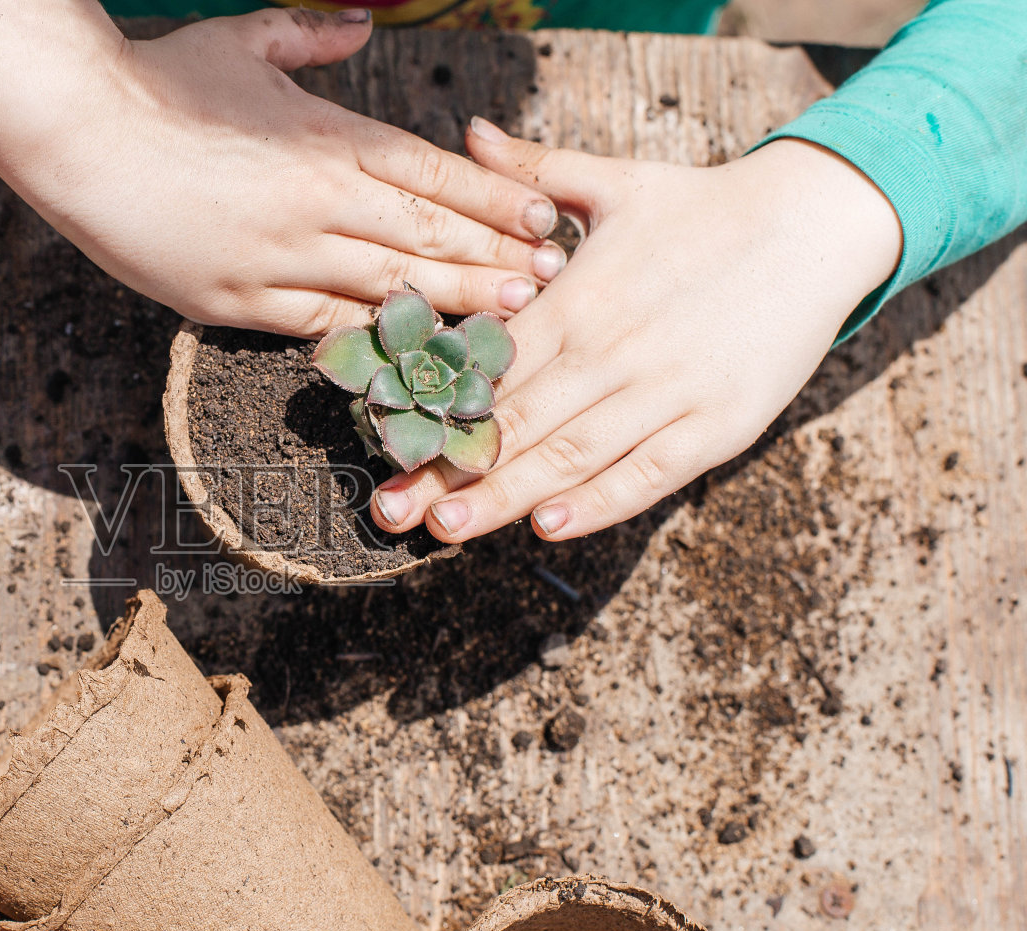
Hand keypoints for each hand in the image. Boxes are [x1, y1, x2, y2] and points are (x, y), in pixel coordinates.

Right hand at [0, 6, 565, 337]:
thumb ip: (313, 35)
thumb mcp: (242, 40)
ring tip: (507, 319)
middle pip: (426, 235)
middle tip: (552, 282)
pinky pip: (317, 325)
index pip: (433, 174)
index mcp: (326, 137)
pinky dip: (367, 335)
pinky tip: (408, 346)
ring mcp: (278, 258)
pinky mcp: (235, 301)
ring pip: (384, 286)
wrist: (76, 136)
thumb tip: (362, 21)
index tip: (543, 219)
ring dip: (451, 303)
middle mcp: (315, 202)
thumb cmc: (159, 83)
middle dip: (495, 259)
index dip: (495, 200)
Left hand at [369, 125, 902, 541]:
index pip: (489, 368)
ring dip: (504, 498)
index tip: (384, 442)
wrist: (814, 225)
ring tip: (446, 528)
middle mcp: (611, 352)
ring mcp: (664, 394)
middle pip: (515, 424)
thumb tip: (470, 134)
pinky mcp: (714, 426)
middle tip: (390, 509)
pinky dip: (597, 503)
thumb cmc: (701, 208)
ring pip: (570, 457)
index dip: (432, 409)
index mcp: (575, 300)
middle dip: (448, 470)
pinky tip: (547, 527)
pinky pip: (646, 474)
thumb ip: (534, 169)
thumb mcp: (612, 180)